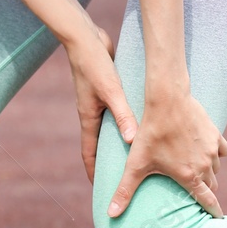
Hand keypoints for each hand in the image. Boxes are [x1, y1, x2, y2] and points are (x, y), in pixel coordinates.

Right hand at [68, 25, 137, 181]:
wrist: (85, 38)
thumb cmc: (94, 64)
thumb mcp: (110, 90)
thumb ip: (122, 114)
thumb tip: (132, 140)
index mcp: (88, 118)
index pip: (89, 154)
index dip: (94, 172)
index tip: (101, 189)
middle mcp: (92, 114)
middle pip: (100, 146)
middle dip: (109, 163)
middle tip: (122, 179)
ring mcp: (99, 104)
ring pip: (110, 131)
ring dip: (119, 143)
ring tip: (135, 157)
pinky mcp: (107, 92)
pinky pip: (117, 114)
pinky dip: (126, 123)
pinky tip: (141, 126)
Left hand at [108, 86, 226, 218]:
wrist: (167, 102)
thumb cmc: (150, 133)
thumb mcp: (136, 164)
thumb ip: (125, 190)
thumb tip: (111, 214)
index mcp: (189, 176)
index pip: (207, 200)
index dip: (213, 211)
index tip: (218, 219)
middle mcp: (205, 165)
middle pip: (212, 185)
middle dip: (207, 191)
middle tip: (200, 193)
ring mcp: (212, 150)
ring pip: (216, 168)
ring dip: (209, 172)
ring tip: (198, 171)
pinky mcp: (215, 135)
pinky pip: (223, 150)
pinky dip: (217, 153)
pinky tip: (207, 152)